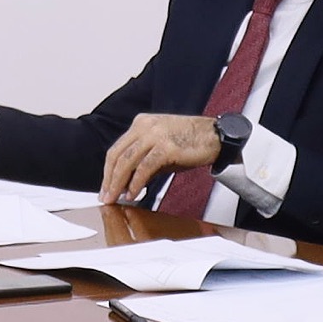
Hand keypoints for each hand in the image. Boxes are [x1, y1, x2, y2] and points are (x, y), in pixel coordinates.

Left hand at [98, 111, 228, 205]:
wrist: (217, 136)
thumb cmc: (192, 142)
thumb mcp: (162, 149)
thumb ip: (144, 163)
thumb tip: (127, 184)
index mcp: (142, 124)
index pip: (117, 149)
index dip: (108, 170)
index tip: (106, 187)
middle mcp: (145, 126)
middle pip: (117, 155)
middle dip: (109, 179)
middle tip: (106, 196)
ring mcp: (155, 135)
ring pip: (127, 161)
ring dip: (118, 183)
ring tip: (116, 198)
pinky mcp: (166, 147)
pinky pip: (145, 167)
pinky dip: (136, 183)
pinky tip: (134, 193)